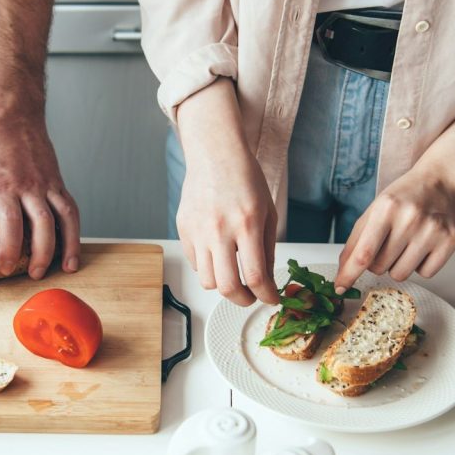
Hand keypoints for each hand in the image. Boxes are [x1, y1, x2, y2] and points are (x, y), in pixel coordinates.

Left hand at [0, 117, 79, 279]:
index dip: (10, 249)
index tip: (5, 267)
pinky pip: (71, 209)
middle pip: (43, 225)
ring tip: (66, 267)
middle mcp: (29, 187)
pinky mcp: (58, 183)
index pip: (11, 224)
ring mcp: (47, 185)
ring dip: (68, 245)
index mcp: (3, 187)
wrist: (13, 118)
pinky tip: (72, 247)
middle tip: (34, 274)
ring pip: (65, 218)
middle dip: (41, 254)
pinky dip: (74, 230)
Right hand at [176, 79, 279, 306]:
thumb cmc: (244, 178)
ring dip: (223, 285)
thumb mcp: (267, 212)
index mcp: (246, 224)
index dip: (266, 295)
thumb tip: (266, 280)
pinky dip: (208, 267)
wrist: (215, 154)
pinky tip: (218, 256)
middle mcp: (219, 230)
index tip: (270, 298)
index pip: (255, 276)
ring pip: (207, 280)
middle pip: (227, 287)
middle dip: (243, 299)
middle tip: (251, 296)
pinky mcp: (183, 229)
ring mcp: (197, 231)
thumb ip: (267, 249)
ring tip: (233, 276)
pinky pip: (195, 263)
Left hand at [334, 169, 454, 290]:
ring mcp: (433, 230)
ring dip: (397, 265)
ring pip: (401, 275)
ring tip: (405, 243)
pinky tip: (422, 246)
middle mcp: (410, 219)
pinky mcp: (450, 240)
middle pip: (379, 267)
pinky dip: (420, 265)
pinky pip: (426, 274)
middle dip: (377, 262)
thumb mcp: (373, 211)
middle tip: (387, 243)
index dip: (349, 274)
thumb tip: (344, 271)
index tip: (339, 288)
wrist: (440, 184)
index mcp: (386, 208)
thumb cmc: (403, 199)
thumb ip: (355, 241)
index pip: (364, 253)